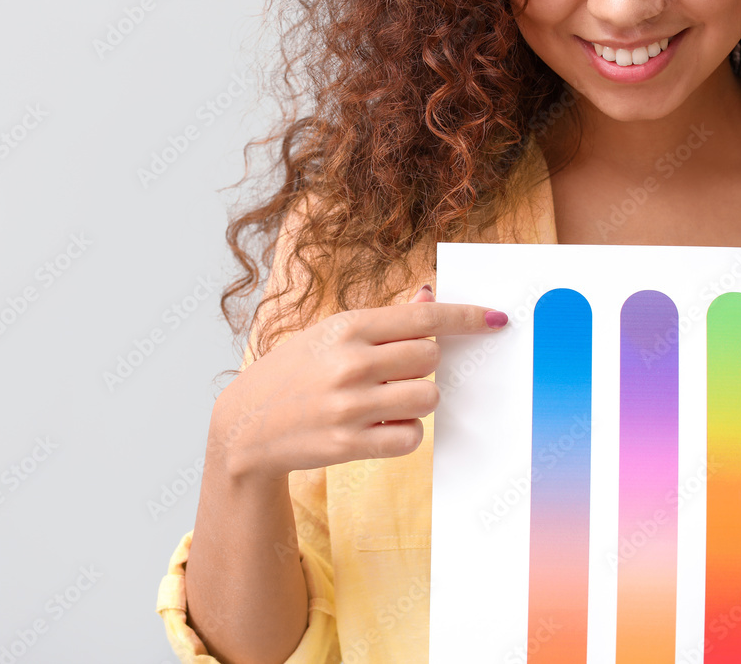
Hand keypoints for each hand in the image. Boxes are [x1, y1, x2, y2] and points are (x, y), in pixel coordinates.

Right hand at [209, 284, 508, 482]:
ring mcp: (349, 406)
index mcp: (345, 327)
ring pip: (427, 400)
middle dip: (425, 366)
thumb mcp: (326, 334)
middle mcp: (349, 363)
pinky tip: (378, 428)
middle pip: (431, 359)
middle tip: (398, 373)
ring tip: (384, 402)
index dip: (466, 317)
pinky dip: (403, 434)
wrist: (244, 426)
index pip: (423, 317)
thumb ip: (381, 320)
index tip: (496, 319)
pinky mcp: (348, 445)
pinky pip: (410, 438)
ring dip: (416, 401)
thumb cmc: (290, 373)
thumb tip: (428, 295)